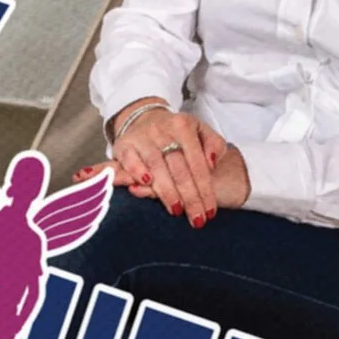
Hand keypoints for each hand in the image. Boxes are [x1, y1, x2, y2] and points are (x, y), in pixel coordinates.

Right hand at [109, 101, 235, 224]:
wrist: (146, 119)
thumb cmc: (178, 133)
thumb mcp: (201, 131)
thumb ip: (214, 145)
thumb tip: (211, 163)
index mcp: (184, 126)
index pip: (198, 163)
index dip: (205, 189)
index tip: (211, 211)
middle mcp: (162, 130)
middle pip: (179, 169)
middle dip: (190, 198)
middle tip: (197, 219)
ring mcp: (142, 137)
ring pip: (157, 167)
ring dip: (167, 192)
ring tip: (177, 210)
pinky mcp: (124, 145)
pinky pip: (130, 160)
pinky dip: (137, 172)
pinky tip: (146, 185)